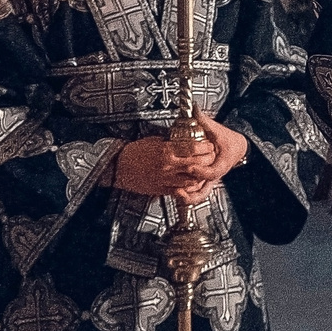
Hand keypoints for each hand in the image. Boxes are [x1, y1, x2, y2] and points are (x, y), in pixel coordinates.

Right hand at [114, 116, 244, 204]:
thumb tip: (181, 140)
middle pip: (195, 163)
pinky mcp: (162, 189)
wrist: (118, 167)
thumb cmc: (133, 152)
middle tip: (212, 156)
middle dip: (206, 160)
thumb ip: (168, 142)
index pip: (191, 148)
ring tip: (206, 169)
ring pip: (190, 179)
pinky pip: (180, 190)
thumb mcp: (153, 141)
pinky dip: (189, 187)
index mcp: (165, 150)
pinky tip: (194, 182)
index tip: (209, 144)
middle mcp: (167, 165)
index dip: (204, 147)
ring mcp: (165, 178)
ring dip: (201, 175)